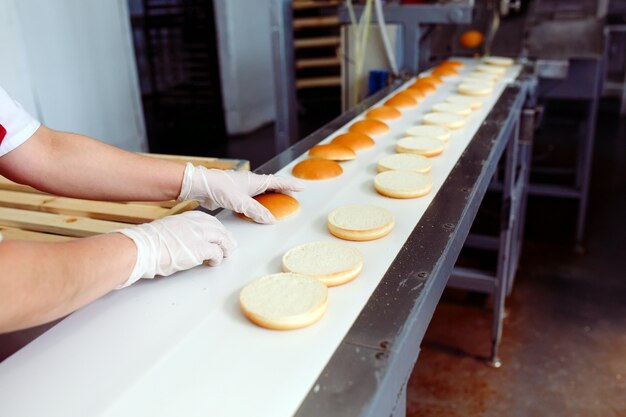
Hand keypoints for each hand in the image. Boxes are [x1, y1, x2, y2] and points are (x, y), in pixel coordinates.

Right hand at [116, 211, 235, 287]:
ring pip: (222, 239)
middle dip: (226, 237)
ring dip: (226, 248)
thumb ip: (179, 231)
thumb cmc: (147, 242)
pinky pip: (217, 253)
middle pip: (219, 229)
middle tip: (229, 246)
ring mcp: (199, 235)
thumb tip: (184, 240)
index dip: (216, 228)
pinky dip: (217, 259)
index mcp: (186, 217)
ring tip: (225, 255)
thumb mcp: (167, 228)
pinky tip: (213, 263)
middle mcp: (195, 224)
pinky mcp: (200, 250)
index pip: (209, 220)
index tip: (219, 233)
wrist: (141, 247)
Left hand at [177, 163, 304, 223]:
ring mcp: (243, 187)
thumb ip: (256, 211)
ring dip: (271, 197)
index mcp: (256, 181)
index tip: (302, 187)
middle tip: (293, 196)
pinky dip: (259, 203)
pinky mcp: (235, 193)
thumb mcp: (241, 202)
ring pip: (262, 192)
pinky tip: (258, 209)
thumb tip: (270, 219)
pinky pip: (252, 198)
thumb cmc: (220, 188)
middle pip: (272, 186)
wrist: (201, 186)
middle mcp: (251, 182)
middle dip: (283, 191)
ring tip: (279, 203)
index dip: (290, 186)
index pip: (278, 182)